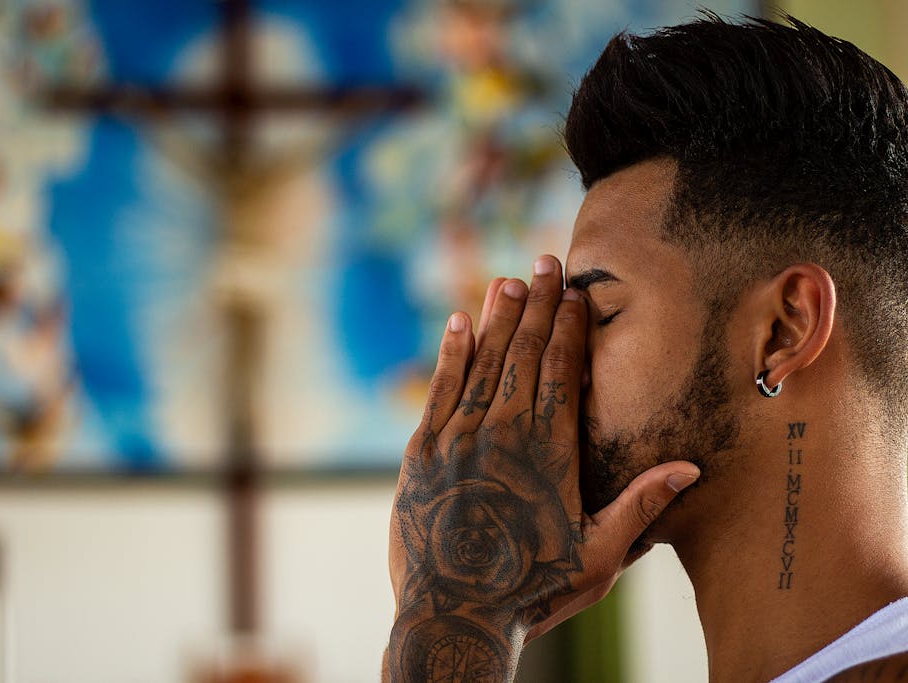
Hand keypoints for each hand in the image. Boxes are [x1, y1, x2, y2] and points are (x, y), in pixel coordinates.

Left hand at [384, 255, 698, 681]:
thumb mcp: (597, 555)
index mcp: (549, 451)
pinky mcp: (422, 451)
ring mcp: (459, 437)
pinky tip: (458, 322)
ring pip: (483, 362)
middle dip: (537, 305)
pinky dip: (451, 352)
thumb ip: (639, 506)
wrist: (453, 613)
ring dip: (498, 318)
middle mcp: (504, 432)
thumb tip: (690, 468)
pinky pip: (440, 389)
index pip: (563, 372)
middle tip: (546, 263)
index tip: (576, 293)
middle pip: (524, 354)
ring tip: (509, 280)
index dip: (570, 328)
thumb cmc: (532, 588)